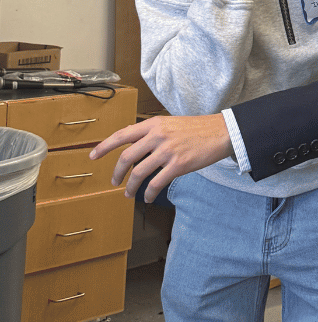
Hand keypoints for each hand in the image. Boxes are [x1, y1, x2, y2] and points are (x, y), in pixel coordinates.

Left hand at [90, 114, 234, 202]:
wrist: (222, 132)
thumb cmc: (198, 128)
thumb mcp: (171, 123)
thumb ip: (152, 131)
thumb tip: (133, 141)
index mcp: (154, 124)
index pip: (122, 135)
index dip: (104, 147)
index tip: (92, 156)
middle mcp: (158, 136)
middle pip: (126, 157)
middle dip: (116, 173)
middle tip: (114, 182)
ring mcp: (167, 151)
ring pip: (138, 173)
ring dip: (130, 187)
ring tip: (129, 194)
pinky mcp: (178, 165)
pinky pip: (156, 183)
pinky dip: (149, 194)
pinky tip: (149, 198)